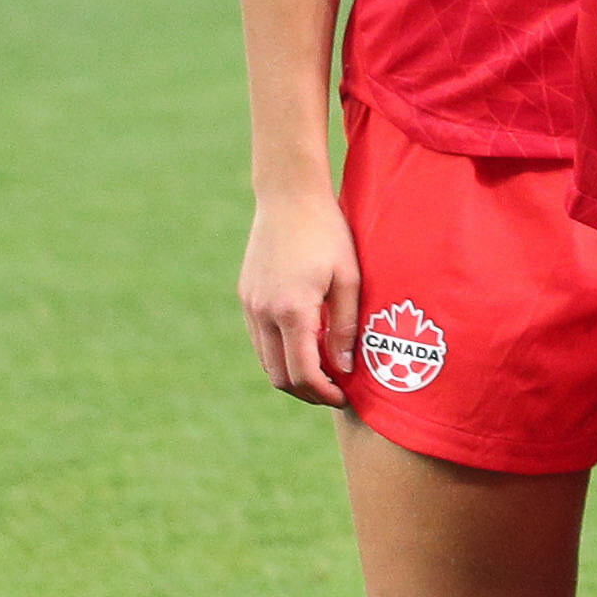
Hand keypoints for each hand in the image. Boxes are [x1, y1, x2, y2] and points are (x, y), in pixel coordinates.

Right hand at [240, 187, 359, 404]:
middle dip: (307, 391)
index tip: (344, 398)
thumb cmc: (328, 235)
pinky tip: (307, 348)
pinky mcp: (246, 297)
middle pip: (278, 374)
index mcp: (291, 310)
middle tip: (336, 392)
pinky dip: (280, 353)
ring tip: (325, 374)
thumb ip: (346, 327)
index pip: (302, 372)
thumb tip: (345, 368)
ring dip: (292, 374)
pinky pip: (260, 340)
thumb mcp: (349, 280)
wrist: (289, 198)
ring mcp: (250, 305)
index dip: (323, 393)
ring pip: (266, 360)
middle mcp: (263, 312)